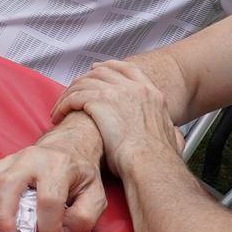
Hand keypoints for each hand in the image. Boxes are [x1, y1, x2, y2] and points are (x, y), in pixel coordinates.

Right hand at [0, 117, 107, 231]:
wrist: (67, 147)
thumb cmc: (79, 176)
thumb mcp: (95, 196)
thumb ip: (84, 218)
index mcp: (59, 165)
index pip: (49, 201)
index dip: (49, 229)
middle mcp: (31, 158)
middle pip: (8, 187)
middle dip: (3, 219)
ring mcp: (9, 160)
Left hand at [53, 60, 183, 174]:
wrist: (150, 163)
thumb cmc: (155, 159)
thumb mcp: (170, 137)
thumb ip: (170, 131)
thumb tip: (174, 135)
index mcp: (151, 93)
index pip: (126, 69)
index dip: (109, 67)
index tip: (97, 69)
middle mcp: (134, 88)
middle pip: (101, 72)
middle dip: (83, 80)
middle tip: (71, 90)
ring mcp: (117, 92)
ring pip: (84, 83)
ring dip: (68, 94)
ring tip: (61, 108)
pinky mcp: (99, 101)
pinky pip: (73, 97)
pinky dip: (63, 105)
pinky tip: (58, 115)